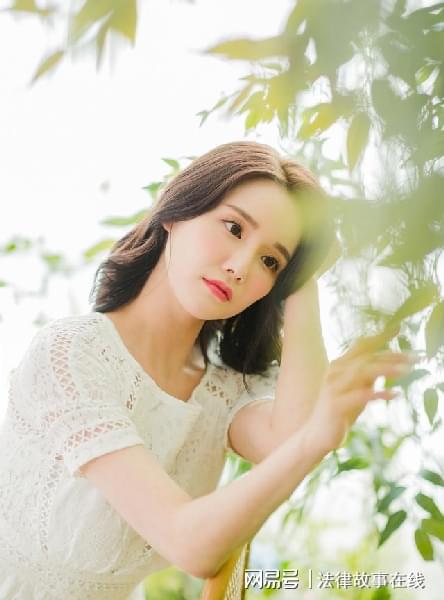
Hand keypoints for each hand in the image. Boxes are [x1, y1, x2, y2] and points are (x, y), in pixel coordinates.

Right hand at [306, 331, 414, 452]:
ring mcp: (333, 387)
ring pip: (362, 371)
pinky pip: (360, 395)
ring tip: (406, 371)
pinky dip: (379, 393)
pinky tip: (395, 394)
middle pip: (366, 357)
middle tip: (415, 357)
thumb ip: (367, 376)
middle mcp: (334, 372)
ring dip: (387, 369)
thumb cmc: (341, 411)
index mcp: (339, 365)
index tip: (399, 328)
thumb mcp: (356, 389)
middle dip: (392, 355)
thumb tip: (388, 365)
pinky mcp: (336, 405)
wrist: (317, 435)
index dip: (380, 336)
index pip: (361, 346)